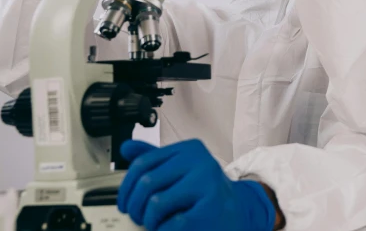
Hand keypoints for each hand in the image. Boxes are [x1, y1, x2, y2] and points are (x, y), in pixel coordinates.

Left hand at [118, 140, 275, 230]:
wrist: (236, 212)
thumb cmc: (205, 192)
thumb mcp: (181, 170)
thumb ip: (155, 159)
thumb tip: (127, 147)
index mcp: (190, 149)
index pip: (143, 162)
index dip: (126, 187)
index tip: (125, 202)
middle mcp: (200, 162)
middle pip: (147, 183)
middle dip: (136, 207)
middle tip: (139, 216)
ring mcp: (207, 184)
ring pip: (156, 203)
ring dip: (150, 221)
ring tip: (156, 223)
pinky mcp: (210, 209)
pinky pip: (171, 223)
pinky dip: (164, 230)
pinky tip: (172, 227)